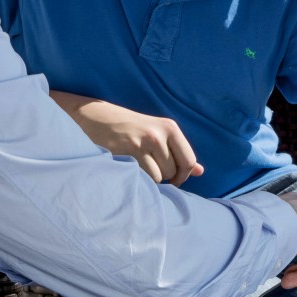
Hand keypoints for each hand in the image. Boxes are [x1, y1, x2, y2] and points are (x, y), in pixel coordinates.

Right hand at [53, 93, 203, 184]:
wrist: (95, 117)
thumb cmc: (130, 129)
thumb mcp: (158, 134)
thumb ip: (179, 152)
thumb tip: (201, 172)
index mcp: (170, 128)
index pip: (189, 161)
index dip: (183, 175)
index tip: (174, 179)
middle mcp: (159, 134)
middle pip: (174, 171)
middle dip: (165, 177)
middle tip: (150, 169)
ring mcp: (142, 142)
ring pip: (158, 177)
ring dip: (150, 179)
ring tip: (138, 167)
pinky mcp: (126, 152)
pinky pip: (143, 178)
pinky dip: (138, 179)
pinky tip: (130, 169)